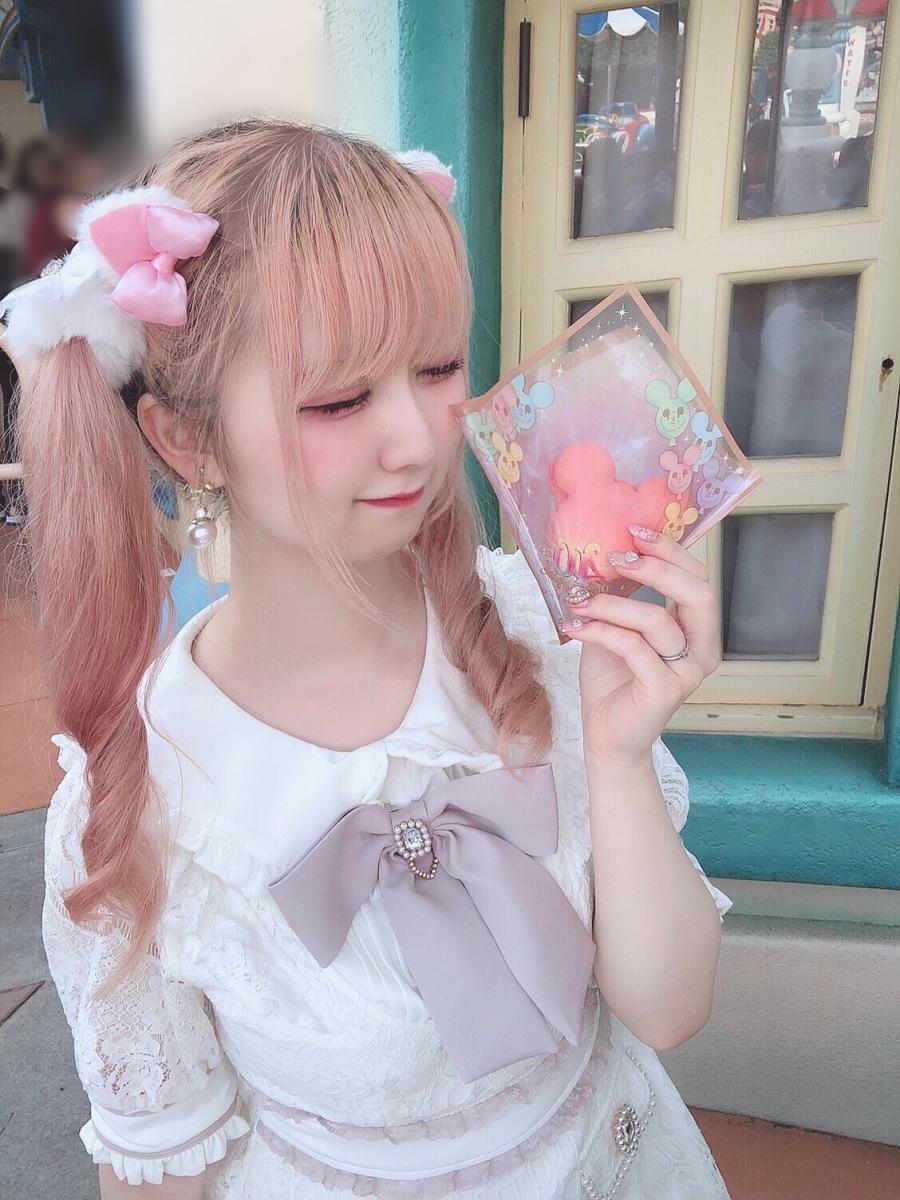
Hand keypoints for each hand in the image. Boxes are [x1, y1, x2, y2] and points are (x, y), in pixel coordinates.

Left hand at [563, 526, 720, 766]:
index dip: (672, 551)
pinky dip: (601, 631)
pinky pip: (633, 648)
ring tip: (578, 600)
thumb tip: (605, 551)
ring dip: (612, 604)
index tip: (635, 531)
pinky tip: (575, 627)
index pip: (699, 579)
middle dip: (657, 568)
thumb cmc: (613, 679)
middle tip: (616, 558)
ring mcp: (687, 674)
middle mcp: (703, 651)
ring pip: (657, 621)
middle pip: (699, 594)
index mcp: (699, 631)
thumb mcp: (618, 626)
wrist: (605, 735)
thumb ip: (624, 596)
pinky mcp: (664, 692)